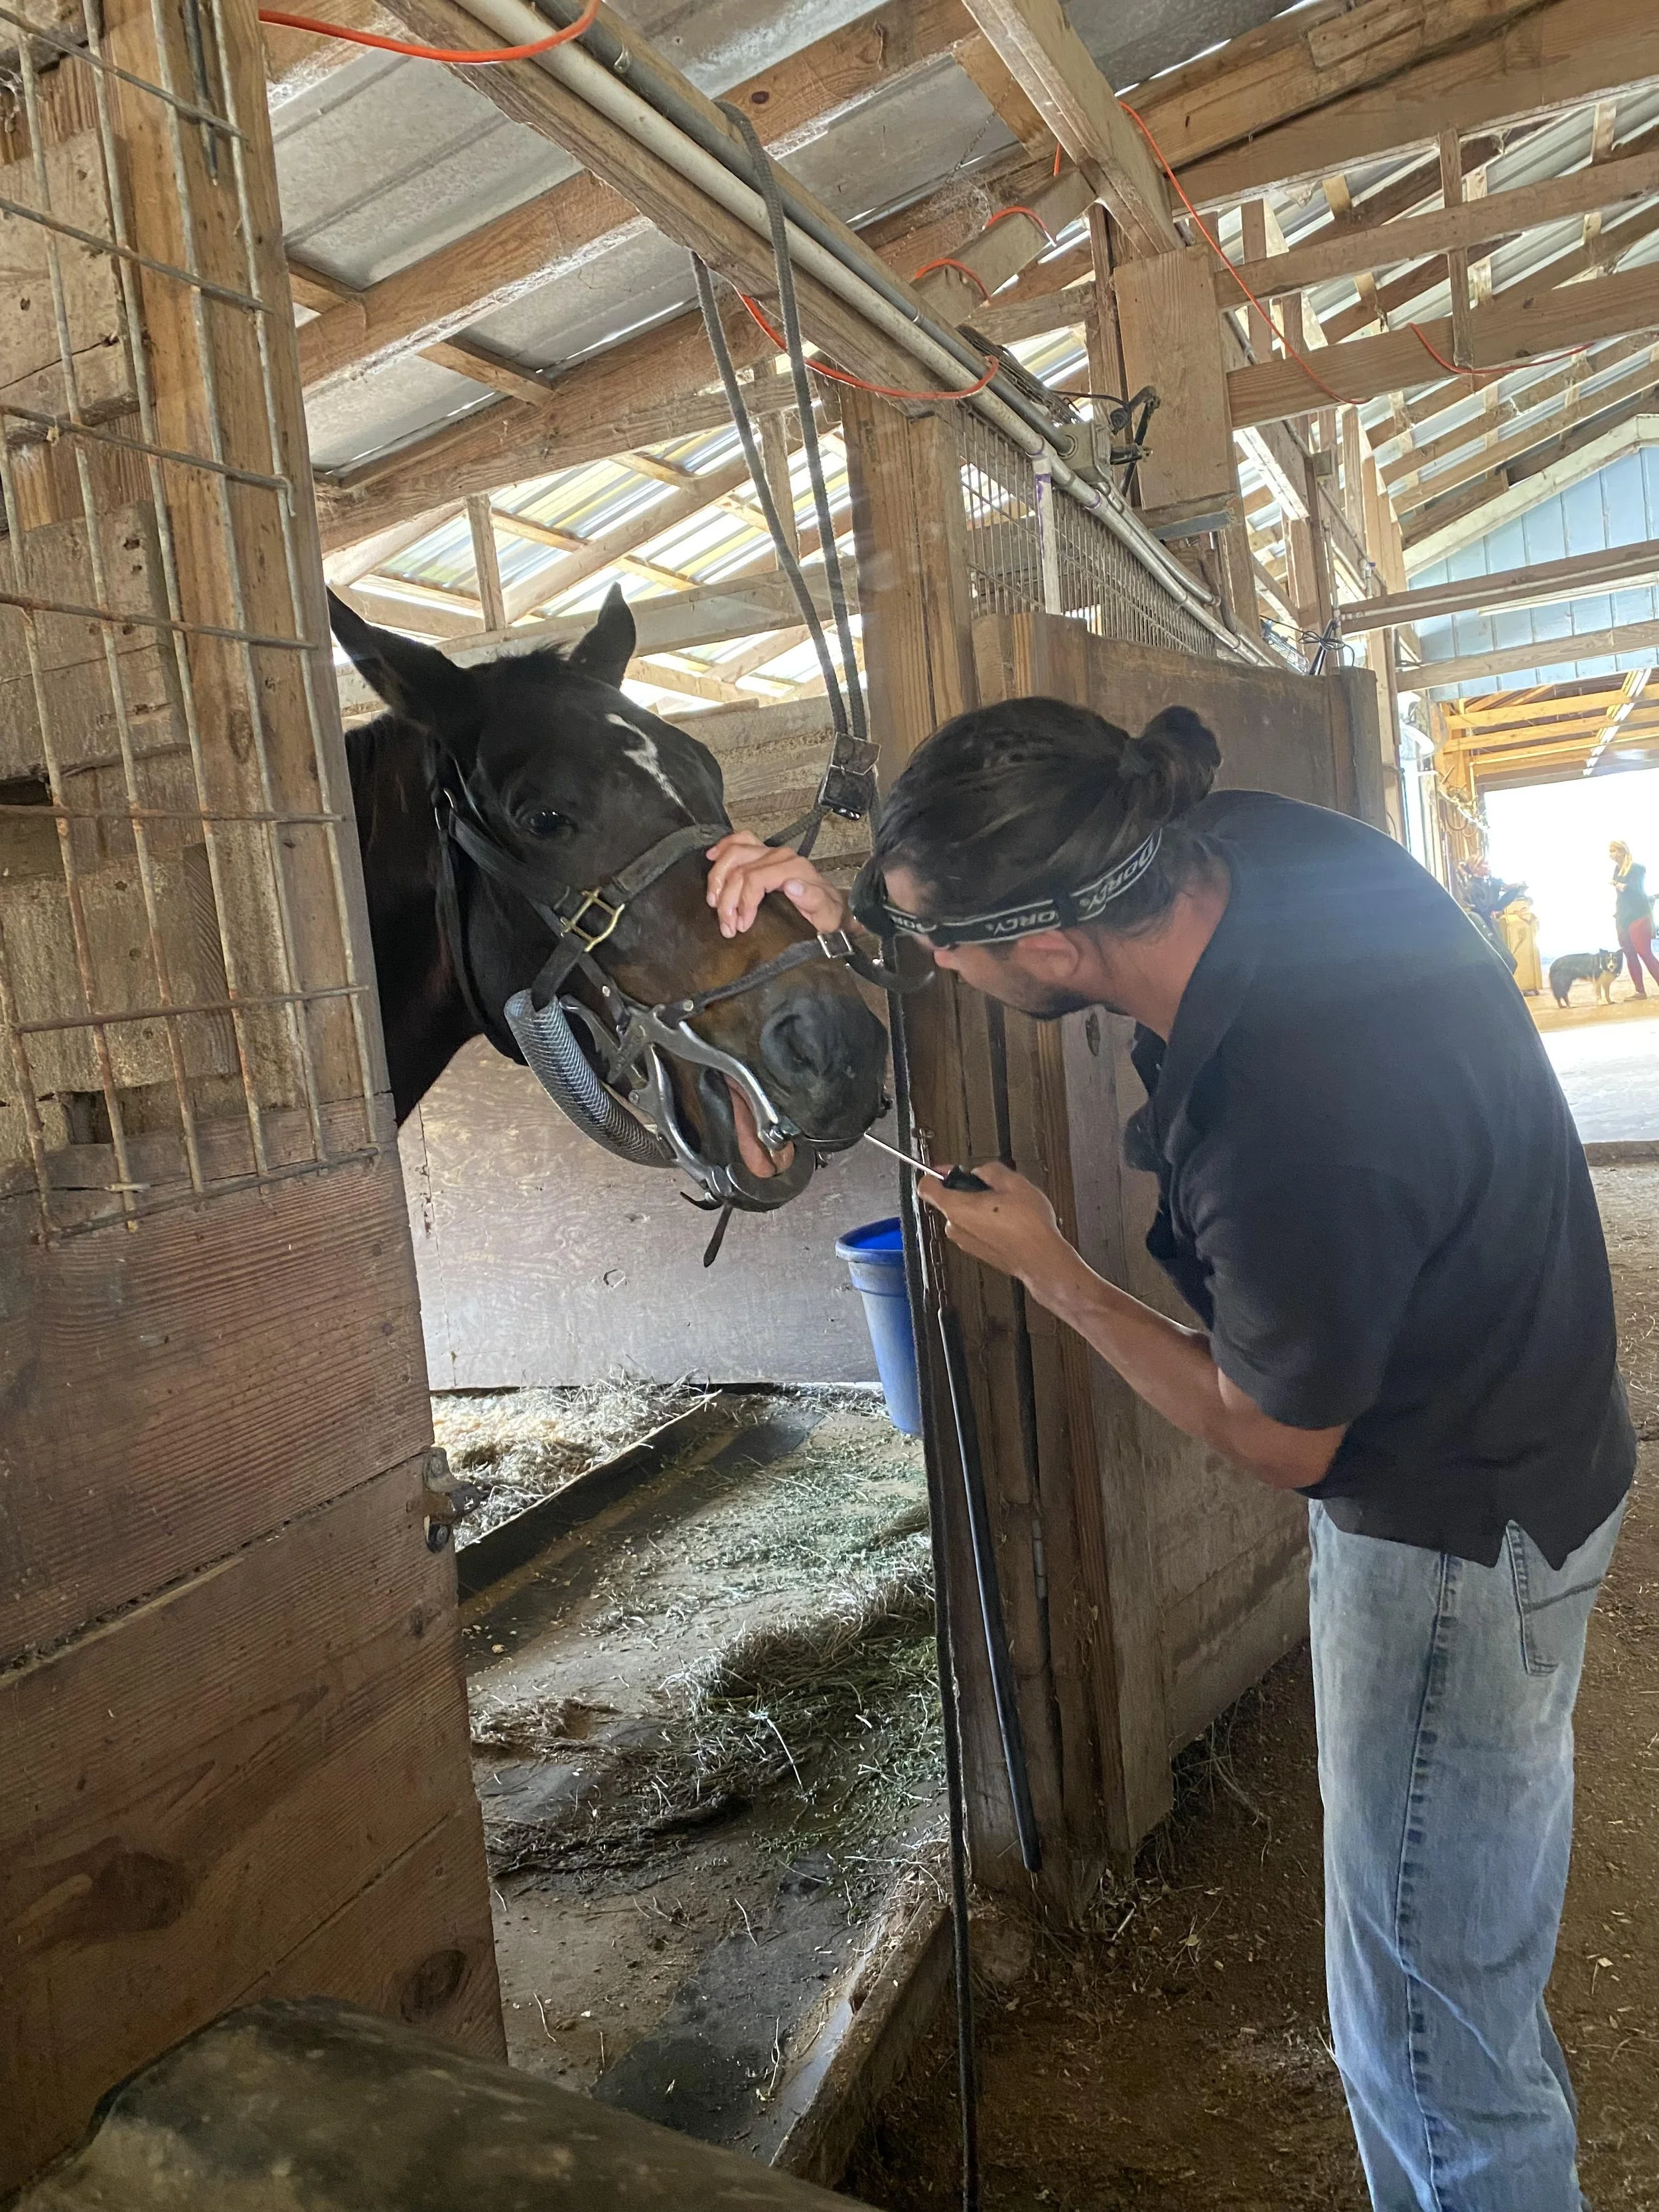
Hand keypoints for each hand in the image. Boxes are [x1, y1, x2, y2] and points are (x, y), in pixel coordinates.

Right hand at [705, 830, 848, 938]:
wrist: (830, 909)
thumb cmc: (825, 914)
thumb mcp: (825, 914)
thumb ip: (812, 899)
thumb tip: (793, 885)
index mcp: (793, 868)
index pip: (754, 879)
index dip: (743, 904)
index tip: (741, 926)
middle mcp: (780, 856)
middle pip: (739, 870)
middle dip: (727, 899)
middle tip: (726, 924)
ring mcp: (770, 852)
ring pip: (734, 854)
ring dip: (718, 879)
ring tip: (714, 902)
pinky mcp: (763, 853)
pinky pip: (739, 841)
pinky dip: (723, 847)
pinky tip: (712, 858)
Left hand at [918, 1160, 1077, 1295]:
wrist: (1042, 1260)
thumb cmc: (1029, 1227)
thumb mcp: (1013, 1182)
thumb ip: (989, 1170)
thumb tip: (982, 1171)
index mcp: (957, 1208)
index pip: (927, 1187)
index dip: (937, 1174)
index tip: (948, 1170)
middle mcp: (956, 1228)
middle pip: (949, 1200)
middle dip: (969, 1190)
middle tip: (993, 1188)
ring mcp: (966, 1242)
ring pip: (964, 1215)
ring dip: (980, 1207)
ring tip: (1007, 1207)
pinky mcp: (978, 1252)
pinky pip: (975, 1229)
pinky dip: (987, 1222)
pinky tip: (1009, 1221)